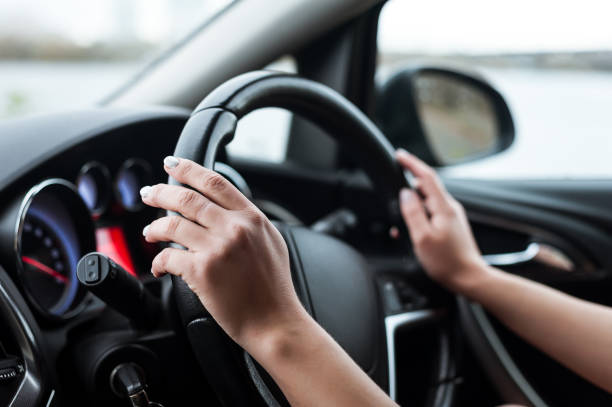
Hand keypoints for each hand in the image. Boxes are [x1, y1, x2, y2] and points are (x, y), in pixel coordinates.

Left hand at [139, 156, 306, 352]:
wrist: (275, 322)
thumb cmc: (274, 288)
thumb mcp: (271, 241)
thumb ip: (248, 222)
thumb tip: (225, 210)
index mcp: (252, 218)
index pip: (214, 182)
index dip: (188, 169)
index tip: (172, 164)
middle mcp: (234, 228)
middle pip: (187, 198)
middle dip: (161, 192)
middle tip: (149, 193)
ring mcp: (217, 249)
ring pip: (172, 224)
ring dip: (154, 227)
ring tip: (149, 232)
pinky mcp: (202, 272)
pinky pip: (168, 256)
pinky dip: (158, 260)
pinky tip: (158, 265)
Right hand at [396, 149, 489, 293]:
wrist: (470, 278)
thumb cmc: (447, 262)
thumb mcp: (423, 237)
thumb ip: (413, 212)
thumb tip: (405, 193)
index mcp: (444, 207)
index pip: (426, 176)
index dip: (412, 163)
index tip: (400, 155)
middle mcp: (450, 208)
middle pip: (426, 188)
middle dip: (408, 190)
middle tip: (393, 201)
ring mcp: (452, 216)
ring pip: (427, 202)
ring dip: (412, 208)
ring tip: (401, 227)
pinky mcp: (451, 225)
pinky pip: (431, 214)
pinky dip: (419, 217)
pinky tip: (413, 232)